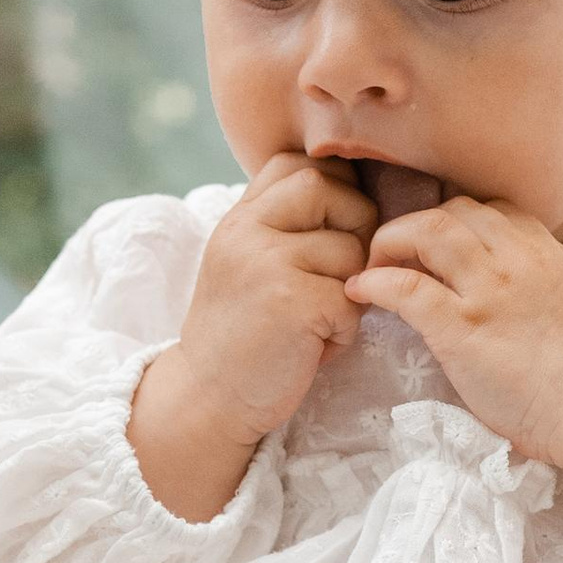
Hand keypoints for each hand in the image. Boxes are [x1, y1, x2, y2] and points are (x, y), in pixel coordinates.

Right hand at [132, 154, 374, 522]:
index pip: (298, 164)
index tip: (330, 234)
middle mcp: (247, 230)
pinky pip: (352, 298)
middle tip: (335, 277)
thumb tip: (355, 190)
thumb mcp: (249, 263)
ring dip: (351, 290)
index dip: (332, 189)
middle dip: (353, 229)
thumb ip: (284, 225)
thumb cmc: (245, 333)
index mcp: (239, 217)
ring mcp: (266, 262)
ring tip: (318, 320)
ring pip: (351, 247)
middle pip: (331, 188)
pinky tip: (315, 347)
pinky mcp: (291, 302)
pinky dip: (345, 330)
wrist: (208, 399)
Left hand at [346, 195, 562, 521]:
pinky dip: (375, 282)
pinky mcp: (460, 328)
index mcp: (545, 250)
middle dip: (416, 225)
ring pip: (424, 232)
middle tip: (396, 255)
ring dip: (390, 242)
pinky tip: (362, 292)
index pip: (489, 209)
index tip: (439, 245)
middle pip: (450, 211)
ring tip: (373, 267)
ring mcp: (486, 290)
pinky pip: (405, 286)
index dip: (455, 221)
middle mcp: (513, 258)